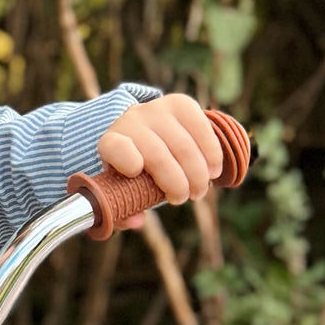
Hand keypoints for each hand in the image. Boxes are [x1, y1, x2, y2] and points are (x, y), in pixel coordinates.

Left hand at [96, 93, 222, 203]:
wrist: (144, 131)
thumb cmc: (132, 170)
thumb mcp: (122, 189)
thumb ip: (124, 208)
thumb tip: (137, 221)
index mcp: (111, 143)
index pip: (114, 146)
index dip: (126, 159)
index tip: (137, 173)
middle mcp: (132, 121)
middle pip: (157, 154)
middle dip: (177, 183)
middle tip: (185, 198)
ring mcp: (156, 109)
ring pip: (183, 144)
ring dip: (197, 173)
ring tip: (199, 190)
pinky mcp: (180, 104)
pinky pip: (202, 127)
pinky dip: (211, 153)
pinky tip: (213, 171)